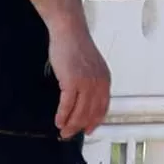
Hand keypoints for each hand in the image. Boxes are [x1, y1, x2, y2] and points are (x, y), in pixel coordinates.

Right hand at [47, 18, 111, 138]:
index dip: (95, 121)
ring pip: (79, 112)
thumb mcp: (90, 66)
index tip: (89, 129)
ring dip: (70, 125)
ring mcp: (86, 83)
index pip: (103, 107)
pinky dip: (62, 116)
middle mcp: (98, 83)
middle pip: (91, 113)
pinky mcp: (72, 81)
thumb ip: (91, 82)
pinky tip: (58, 120)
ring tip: (63, 130)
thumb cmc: (76, 45)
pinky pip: (67, 105)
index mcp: (105, 79)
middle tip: (71, 134)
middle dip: (80, 127)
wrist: (69, 30)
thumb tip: (84, 100)